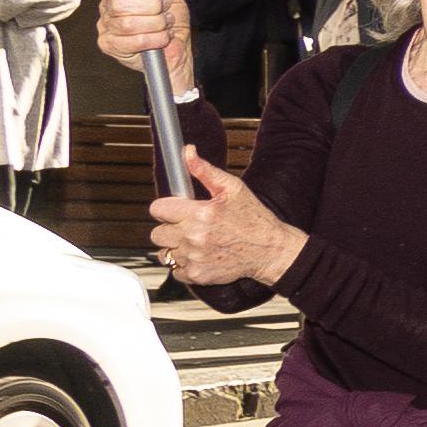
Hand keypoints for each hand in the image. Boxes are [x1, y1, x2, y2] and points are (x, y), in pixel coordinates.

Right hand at [94, 0, 179, 61]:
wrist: (178, 48)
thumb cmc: (171, 22)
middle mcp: (108, 9)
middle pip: (119, 3)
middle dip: (151, 6)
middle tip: (164, 9)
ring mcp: (106, 29)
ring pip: (127, 23)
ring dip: (155, 23)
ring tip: (165, 24)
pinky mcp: (110, 47)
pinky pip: (133, 41)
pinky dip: (154, 38)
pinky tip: (162, 37)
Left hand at [149, 151, 303, 286]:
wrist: (270, 250)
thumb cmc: (254, 218)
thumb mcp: (233, 188)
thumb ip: (205, 170)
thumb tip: (187, 152)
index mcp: (200, 213)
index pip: (157, 209)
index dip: (166, 208)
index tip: (176, 210)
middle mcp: (194, 236)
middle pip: (156, 234)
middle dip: (170, 229)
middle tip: (189, 227)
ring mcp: (194, 258)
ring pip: (165, 253)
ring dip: (177, 248)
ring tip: (196, 243)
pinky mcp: (197, 275)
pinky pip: (175, 271)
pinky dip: (185, 265)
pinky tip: (201, 256)